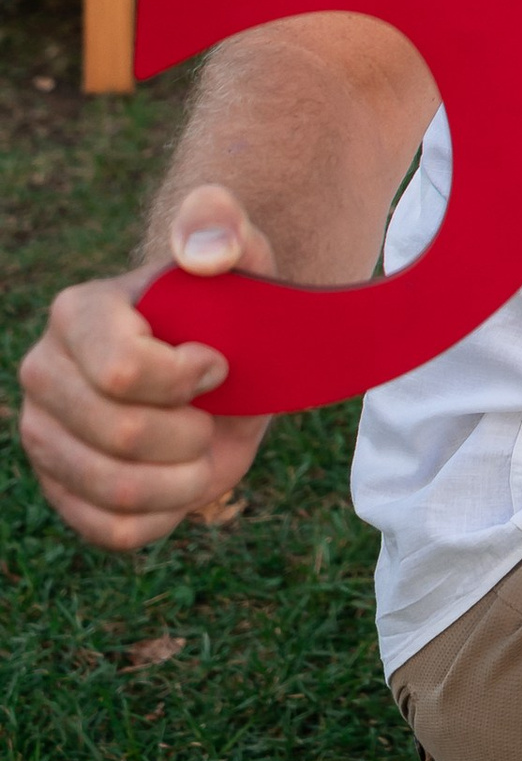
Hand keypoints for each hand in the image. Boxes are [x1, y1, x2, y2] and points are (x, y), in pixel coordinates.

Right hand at [16, 189, 276, 550]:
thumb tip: (205, 249)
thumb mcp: (238, 255)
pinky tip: (182, 481)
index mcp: (76, 313)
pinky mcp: (61, 490)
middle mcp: (43, 374)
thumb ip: (220, 229)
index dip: (188, 378)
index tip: (218, 363)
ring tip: (203, 448)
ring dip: (185, 479)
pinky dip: (166, 515)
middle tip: (213, 412)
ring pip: (116, 491)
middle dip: (193, 433)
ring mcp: (43, 436)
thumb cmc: (226, 304)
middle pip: (123, 437)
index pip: (122, 372)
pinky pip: (114, 530)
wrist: (217, 359)